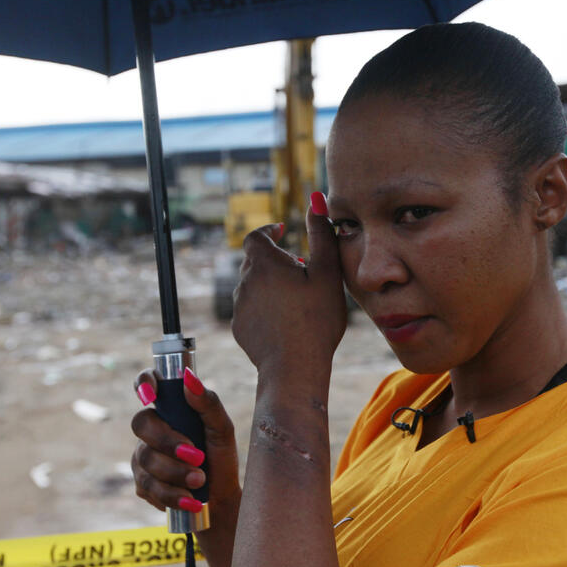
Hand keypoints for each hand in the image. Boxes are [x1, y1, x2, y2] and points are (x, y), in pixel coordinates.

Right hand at [131, 368, 241, 566]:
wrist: (221, 501)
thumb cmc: (221, 459)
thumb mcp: (222, 430)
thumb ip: (208, 403)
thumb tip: (189, 378)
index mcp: (171, 410)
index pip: (147, 384)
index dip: (143, 384)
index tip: (151, 396)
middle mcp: (152, 430)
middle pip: (141, 424)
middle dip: (168, 442)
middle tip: (197, 456)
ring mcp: (143, 457)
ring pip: (146, 459)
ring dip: (176, 472)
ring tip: (200, 480)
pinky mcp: (142, 484)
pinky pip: (148, 486)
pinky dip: (172, 494)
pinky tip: (190, 500)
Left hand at [231, 194, 346, 381]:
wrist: (294, 367)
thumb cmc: (316, 319)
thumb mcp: (327, 273)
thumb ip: (321, 234)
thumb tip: (316, 199)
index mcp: (265, 263)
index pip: (256, 237)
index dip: (268, 232)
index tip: (281, 232)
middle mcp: (245, 281)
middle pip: (255, 261)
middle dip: (273, 260)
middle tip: (298, 269)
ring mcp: (239, 306)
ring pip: (252, 285)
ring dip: (269, 284)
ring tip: (295, 298)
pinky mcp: (239, 327)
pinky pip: (250, 308)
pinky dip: (264, 306)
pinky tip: (286, 319)